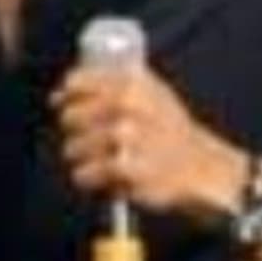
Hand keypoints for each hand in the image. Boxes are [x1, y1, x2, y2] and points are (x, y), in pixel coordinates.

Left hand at [51, 64, 242, 221]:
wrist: (200, 166)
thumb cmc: (170, 129)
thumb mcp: (151, 91)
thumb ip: (112, 83)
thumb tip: (63, 89)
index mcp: (131, 82)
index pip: (77, 82)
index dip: (66, 95)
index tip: (61, 103)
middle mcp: (127, 106)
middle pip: (70, 117)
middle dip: (73, 130)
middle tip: (88, 137)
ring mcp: (126, 137)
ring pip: (73, 147)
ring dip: (80, 157)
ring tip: (97, 158)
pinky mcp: (126, 168)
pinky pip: (85, 173)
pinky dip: (87, 178)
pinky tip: (98, 176)